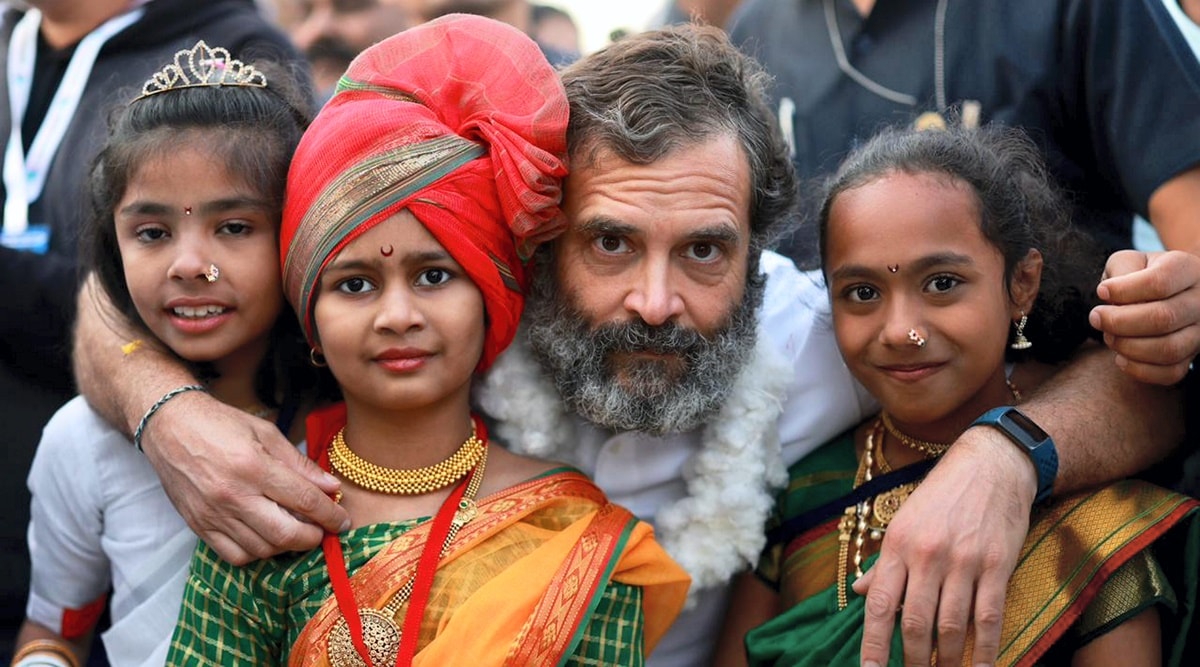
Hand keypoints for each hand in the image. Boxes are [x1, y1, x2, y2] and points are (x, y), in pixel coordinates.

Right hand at [141, 392, 347, 563]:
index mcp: (253, 467)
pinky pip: (235, 556)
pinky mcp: (199, 526)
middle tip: (323, 531)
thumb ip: (300, 465)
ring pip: (262, 549)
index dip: (329, 514)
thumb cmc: (220, 424)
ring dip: (287, 545)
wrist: (169, 427)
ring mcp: (213, 515)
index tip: (342, 521)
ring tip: (297, 531)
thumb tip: (331, 487)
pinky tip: (267, 537)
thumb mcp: (266, 434)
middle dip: (313, 537)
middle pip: (285, 533)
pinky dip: (258, 553)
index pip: (303, 500)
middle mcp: (233, 495)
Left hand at [854, 429, 1034, 666]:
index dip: (873, 643)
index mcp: (898, 545)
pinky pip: (988, 618)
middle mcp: (927, 555)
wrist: (991, 465)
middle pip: (915, 622)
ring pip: (951, 626)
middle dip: (912, 659)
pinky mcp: (997, 566)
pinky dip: (983, 649)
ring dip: (946, 660)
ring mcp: (963, 562)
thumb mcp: (903, 522)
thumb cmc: (942, 496)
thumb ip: (884, 563)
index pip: (879, 604)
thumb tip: (859, 593)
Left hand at [1089, 250, 1199, 384]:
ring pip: (1169, 349)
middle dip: (1119, 322)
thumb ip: (1121, 271)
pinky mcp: (1192, 356)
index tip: (1101, 292)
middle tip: (1097, 318)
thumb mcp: (1130, 261)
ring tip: (1109, 336)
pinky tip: (1120, 357)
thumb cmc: (1141, 275)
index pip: (1159, 282)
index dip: (1123, 291)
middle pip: (1163, 318)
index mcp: (1186, 269)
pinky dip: (1139, 370)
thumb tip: (1110, 295)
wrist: (1167, 291)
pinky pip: (1171, 373)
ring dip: (1128, 347)